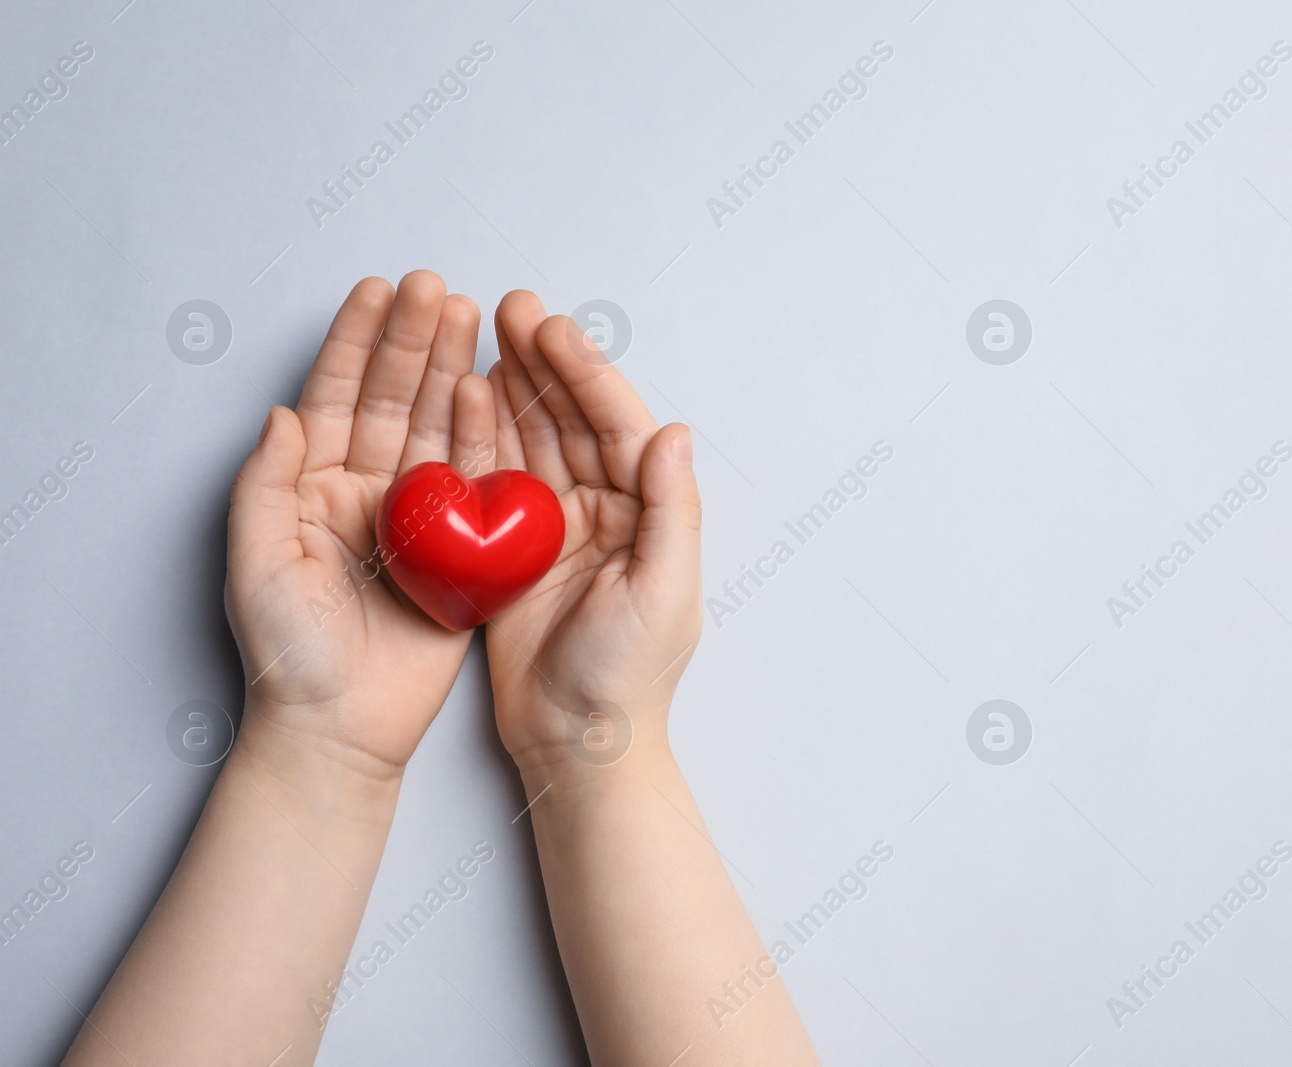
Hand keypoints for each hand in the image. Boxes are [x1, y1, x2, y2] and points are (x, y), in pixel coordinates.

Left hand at [226, 271, 496, 775]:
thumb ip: (266, 485)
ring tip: (473, 317)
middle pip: (395, 400)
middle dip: (414, 340)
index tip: (380, 290)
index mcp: (315, 487)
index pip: (337, 397)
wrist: (341, 728)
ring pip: (439, 428)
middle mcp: (369, 491)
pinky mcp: (463, 550)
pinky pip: (478, 482)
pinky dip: (486, 436)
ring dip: (453, 371)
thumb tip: (282, 413)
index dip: (357, 342)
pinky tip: (490, 391)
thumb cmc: (289, 654)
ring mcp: (420, 518)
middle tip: (438, 288)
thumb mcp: (257, 562)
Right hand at [481, 290, 701, 773]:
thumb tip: (674, 433)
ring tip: (481, 333)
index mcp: (646, 513)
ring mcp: (552, 526)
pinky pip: (493, 480)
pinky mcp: (509, 549)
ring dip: (509, 386)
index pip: (618, 426)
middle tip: (509, 308)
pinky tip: (461, 395)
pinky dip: (478, 437)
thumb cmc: (629, 676)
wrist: (576, 742)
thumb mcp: (663, 592)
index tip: (553, 328)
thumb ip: (671, 511)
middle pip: (572, 419)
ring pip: (531, 438)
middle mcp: (602, 510)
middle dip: (543, 363)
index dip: (587, 374)